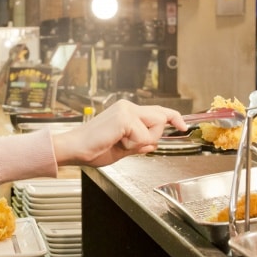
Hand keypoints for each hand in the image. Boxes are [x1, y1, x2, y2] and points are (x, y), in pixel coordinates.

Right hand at [50, 99, 186, 166]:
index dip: (173, 118)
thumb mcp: (122, 148)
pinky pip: (143, 136)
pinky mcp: (124, 117)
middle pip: (161, 118)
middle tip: (130, 146)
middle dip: (153, 137)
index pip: (157, 111)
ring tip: (120, 144)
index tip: (183, 126)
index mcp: (127, 112)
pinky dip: (133, 145)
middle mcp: (128, 107)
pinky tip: (117, 143)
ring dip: (141, 142)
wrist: (74, 149)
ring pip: (155, 126)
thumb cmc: (92, 149)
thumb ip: (139, 144)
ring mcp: (126, 110)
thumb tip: (153, 143)